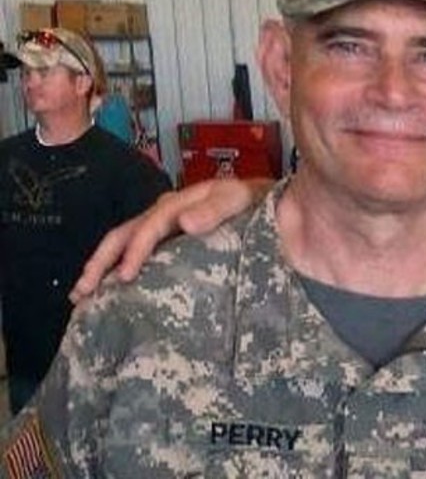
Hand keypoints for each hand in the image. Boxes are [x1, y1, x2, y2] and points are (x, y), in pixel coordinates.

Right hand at [69, 178, 270, 302]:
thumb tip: (183, 221)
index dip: (136, 249)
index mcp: (179, 203)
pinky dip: (120, 271)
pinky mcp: (172, 243)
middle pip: (125, 234)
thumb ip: (216, 209)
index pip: (150, 225)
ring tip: (83, 295)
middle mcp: (166, 214)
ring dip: (103, 268)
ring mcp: (166, 229)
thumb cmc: (256, 204)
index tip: (126, 275)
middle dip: (101, 261)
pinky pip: (141, 255)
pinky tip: (110, 292)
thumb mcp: (239, 199)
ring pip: (126, 244)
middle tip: (82, 290)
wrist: (274, 205)